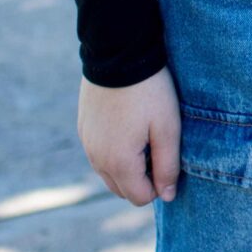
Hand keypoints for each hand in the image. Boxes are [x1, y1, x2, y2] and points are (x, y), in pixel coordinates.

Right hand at [78, 68, 180, 205]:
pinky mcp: (84, 129)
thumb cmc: (149, 92)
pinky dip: (115, 151)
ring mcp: (87, 144)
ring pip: (109, 173)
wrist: (118, 54)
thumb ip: (168, 166)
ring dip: (128, 166)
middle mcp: (96, 159)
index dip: (159, 184)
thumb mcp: (167, 128)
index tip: (168, 156)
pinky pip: (99, 154)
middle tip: (158, 146)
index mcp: (118, 163)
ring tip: (144, 135)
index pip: (140, 197)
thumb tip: (167, 196)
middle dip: (143, 179)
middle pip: (122, 190)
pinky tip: (129, 125)